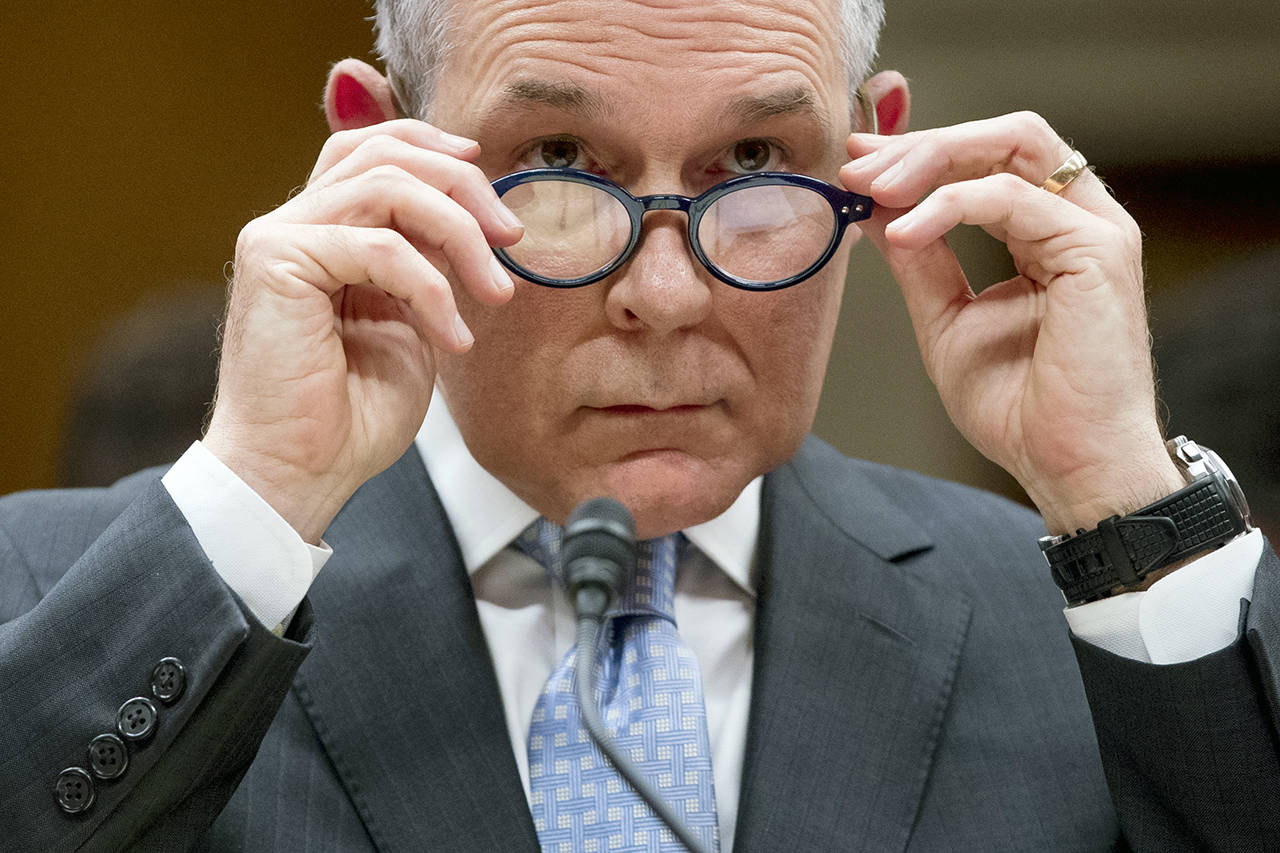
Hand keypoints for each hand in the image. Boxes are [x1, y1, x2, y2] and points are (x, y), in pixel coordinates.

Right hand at [204, 120, 521, 541]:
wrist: (297, 475)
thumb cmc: (350, 416)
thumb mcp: (410, 325)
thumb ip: (427, 266)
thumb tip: (474, 223)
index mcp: (322, 232)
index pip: (374, 151)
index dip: (436, 151)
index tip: (494, 195)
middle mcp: (293, 223)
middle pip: (385, 153)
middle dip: (464, 187)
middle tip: (511, 240)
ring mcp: (278, 236)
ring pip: (387, 185)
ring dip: (460, 234)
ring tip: (496, 292)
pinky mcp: (275, 260)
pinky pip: (378, 246)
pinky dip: (431, 288)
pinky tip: (454, 338)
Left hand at [839, 112, 1182, 533]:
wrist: (1066, 465)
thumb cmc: (1019, 407)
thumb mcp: (946, 319)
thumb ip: (919, 259)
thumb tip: (876, 209)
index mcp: (1047, 231)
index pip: (987, 160)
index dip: (920, 152)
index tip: (858, 162)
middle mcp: (1079, 219)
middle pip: (1003, 138)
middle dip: (921, 145)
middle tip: (858, 166)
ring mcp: (1096, 230)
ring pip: (1013, 146)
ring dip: (932, 160)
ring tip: (873, 189)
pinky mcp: (1099, 251)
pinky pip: (1014, 199)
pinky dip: (951, 205)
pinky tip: (905, 231)